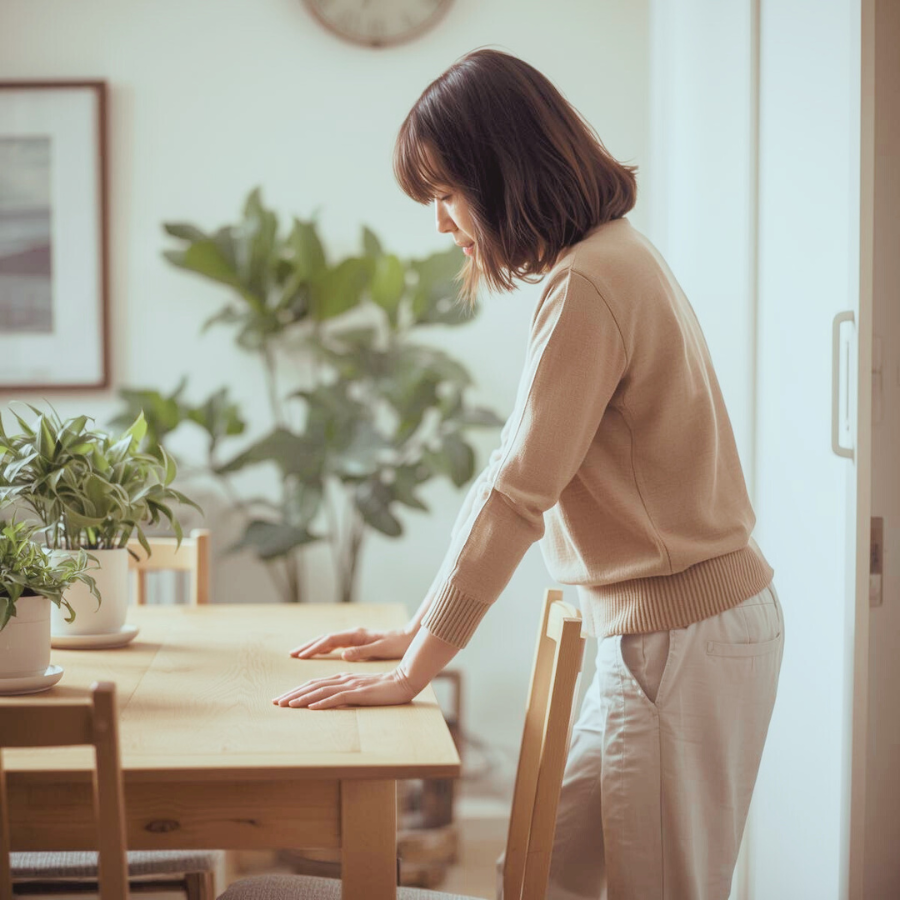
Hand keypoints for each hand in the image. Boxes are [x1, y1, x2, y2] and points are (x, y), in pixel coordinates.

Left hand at [272, 669, 415, 709]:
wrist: (405, 680)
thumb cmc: (384, 687)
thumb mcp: (361, 689)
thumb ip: (345, 691)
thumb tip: (328, 700)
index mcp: (343, 678)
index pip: (314, 684)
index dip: (297, 691)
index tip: (282, 699)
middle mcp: (343, 679)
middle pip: (312, 686)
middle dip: (292, 694)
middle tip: (276, 702)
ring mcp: (351, 685)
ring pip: (320, 691)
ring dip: (302, 698)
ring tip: (287, 705)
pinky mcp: (359, 692)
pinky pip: (337, 697)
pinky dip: (323, 702)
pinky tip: (311, 707)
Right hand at [289, 627, 414, 660]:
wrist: (408, 638)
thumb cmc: (397, 645)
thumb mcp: (381, 649)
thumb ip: (362, 651)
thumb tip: (344, 654)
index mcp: (356, 635)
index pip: (329, 640)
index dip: (314, 648)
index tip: (301, 655)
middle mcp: (353, 634)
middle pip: (325, 638)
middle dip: (308, 646)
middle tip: (292, 654)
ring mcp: (354, 637)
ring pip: (329, 640)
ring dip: (314, 646)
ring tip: (300, 654)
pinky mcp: (357, 641)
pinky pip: (336, 644)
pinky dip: (324, 648)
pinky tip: (320, 653)